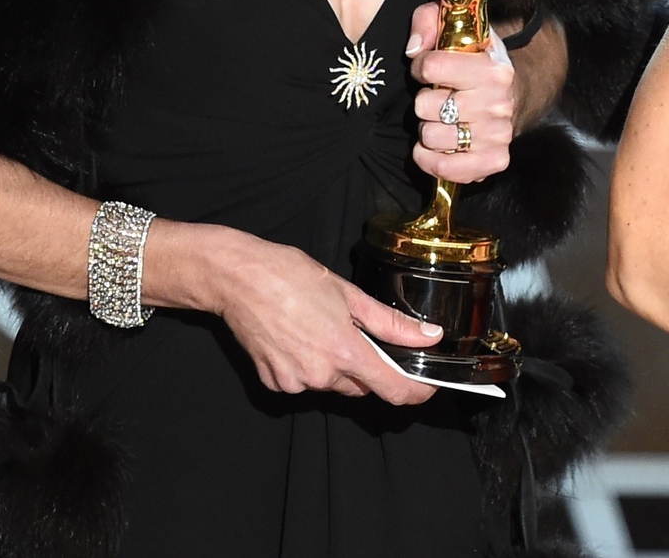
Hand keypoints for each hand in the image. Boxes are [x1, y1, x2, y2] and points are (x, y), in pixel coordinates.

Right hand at [180, 224, 440, 404]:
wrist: (239, 279)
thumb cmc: (292, 277)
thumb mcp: (350, 294)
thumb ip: (392, 323)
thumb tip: (429, 336)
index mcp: (345, 352)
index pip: (393, 390)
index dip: (415, 391)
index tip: (425, 386)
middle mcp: (321, 375)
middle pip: (361, 384)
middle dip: (365, 365)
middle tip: (353, 331)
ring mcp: (295, 382)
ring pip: (332, 384)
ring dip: (335, 365)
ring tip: (318, 327)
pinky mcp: (274, 383)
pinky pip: (304, 382)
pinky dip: (307, 366)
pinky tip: (297, 338)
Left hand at [407, 3, 514, 182]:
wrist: (512, 92)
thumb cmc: (475, 60)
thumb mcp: (454, 28)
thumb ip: (428, 22)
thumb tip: (413, 49)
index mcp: (493, 69)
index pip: (432, 67)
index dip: (420, 67)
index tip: (426, 69)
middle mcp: (499, 102)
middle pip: (425, 105)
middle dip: (423, 101)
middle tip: (438, 97)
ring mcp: (498, 134)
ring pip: (431, 137)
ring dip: (427, 130)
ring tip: (440, 120)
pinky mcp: (494, 160)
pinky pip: (448, 170)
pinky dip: (432, 162)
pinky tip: (433, 150)